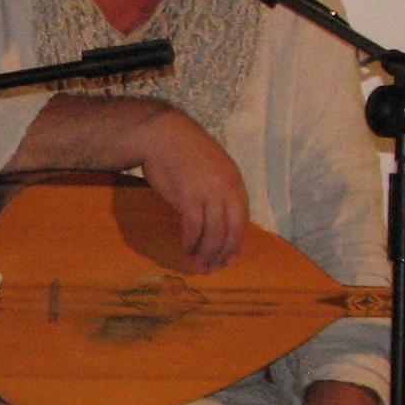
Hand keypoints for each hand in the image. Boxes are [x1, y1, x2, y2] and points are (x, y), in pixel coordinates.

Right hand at [135, 111, 247, 272]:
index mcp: (234, 182)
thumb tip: (215, 215)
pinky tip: (184, 247)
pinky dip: (190, 241)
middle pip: (231, 230)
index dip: (235, 243)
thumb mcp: (210, 169)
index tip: (228, 259)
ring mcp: (208, 193)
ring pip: (213, 232)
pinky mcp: (187, 197)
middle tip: (212, 269)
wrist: (162, 135)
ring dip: (205, 252)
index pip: (242, 220)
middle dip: (223, 253)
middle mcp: (226, 189)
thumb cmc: (182, 151)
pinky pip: (193, 227)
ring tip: (197, 265)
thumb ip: (216, 190)